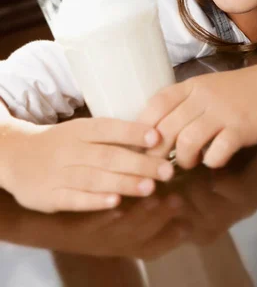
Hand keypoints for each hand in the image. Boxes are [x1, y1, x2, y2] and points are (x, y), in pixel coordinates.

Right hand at [0, 117, 173, 212]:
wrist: (16, 156)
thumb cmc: (62, 143)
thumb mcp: (81, 131)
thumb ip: (111, 136)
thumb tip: (154, 139)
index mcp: (80, 130)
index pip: (108, 128)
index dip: (133, 132)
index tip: (157, 137)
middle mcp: (71, 150)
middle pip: (107, 156)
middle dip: (139, 164)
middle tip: (166, 171)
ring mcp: (59, 173)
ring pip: (94, 178)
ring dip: (123, 183)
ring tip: (149, 187)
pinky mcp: (51, 196)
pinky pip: (74, 199)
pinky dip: (95, 201)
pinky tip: (115, 203)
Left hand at [138, 62, 256, 168]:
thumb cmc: (244, 89)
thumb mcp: (210, 87)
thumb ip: (187, 103)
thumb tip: (159, 130)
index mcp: (193, 85)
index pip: (157, 103)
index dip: (143, 126)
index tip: (140, 144)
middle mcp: (204, 96)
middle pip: (167, 127)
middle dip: (158, 152)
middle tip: (159, 165)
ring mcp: (222, 112)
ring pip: (186, 142)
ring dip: (184, 159)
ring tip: (191, 162)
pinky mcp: (241, 129)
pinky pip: (216, 153)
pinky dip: (212, 162)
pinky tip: (216, 159)